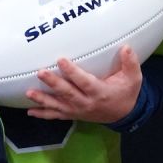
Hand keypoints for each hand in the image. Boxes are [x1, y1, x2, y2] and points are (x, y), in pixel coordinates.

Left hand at [26, 46, 142, 122]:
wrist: (124, 115)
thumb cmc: (126, 92)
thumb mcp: (133, 78)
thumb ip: (130, 63)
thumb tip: (126, 47)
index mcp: (99, 92)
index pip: (84, 81)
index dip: (72, 72)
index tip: (61, 60)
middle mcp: (86, 102)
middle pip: (67, 93)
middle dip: (53, 83)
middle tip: (40, 73)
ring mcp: (78, 110)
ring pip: (58, 105)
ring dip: (43, 100)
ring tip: (29, 93)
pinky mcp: (73, 114)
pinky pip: (56, 115)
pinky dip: (43, 114)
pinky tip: (30, 112)